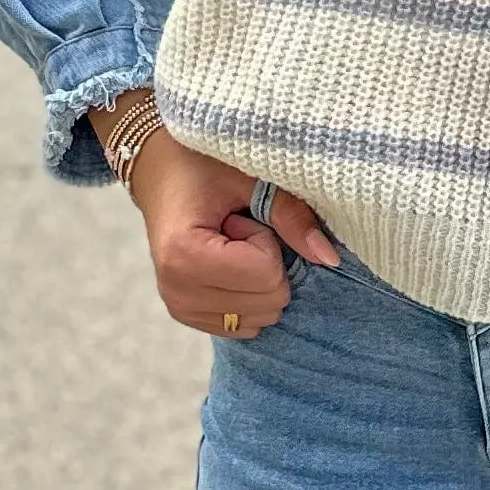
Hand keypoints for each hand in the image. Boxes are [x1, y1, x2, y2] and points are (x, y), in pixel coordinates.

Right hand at [94, 110, 341, 337]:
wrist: (161, 172)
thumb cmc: (202, 165)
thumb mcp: (250, 179)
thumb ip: (292, 217)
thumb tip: (329, 258)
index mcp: (184, 255)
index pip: (266, 275)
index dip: (266, 240)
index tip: (239, 217)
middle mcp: (176, 290)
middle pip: (268, 302)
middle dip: (265, 262)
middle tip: (236, 230)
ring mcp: (180, 308)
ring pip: (261, 317)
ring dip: (256, 279)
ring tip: (229, 244)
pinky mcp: (188, 316)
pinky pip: (244, 325)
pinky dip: (248, 295)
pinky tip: (225, 263)